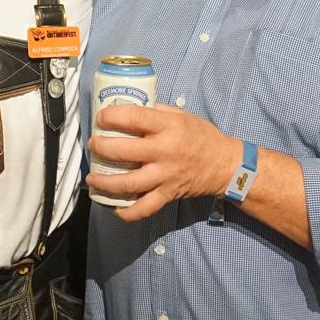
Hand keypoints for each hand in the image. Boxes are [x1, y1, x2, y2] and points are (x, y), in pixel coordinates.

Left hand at [87, 103, 236, 220]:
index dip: (111, 117)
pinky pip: (145, 208)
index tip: (101, 118)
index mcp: (169, 127)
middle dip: (101, 148)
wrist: (226, 165)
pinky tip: (115, 207)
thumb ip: (157, 112)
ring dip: (105, 182)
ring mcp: (166, 175)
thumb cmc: (203, 137)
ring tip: (93, 177)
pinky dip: (128, 212)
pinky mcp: (168, 193)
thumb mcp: (182, 115)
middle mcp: (165, 151)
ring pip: (128, 183)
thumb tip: (132, 108)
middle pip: (124, 151)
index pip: (133, 118)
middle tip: (94, 145)